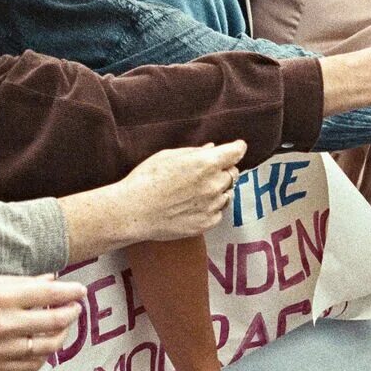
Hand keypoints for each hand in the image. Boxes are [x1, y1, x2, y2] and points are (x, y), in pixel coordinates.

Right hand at [0, 276, 84, 370]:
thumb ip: (22, 283)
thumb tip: (54, 279)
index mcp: (2, 298)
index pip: (51, 294)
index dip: (72, 292)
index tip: (81, 290)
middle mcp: (5, 324)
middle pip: (57, 321)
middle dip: (73, 312)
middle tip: (75, 308)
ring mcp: (2, 349)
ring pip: (50, 345)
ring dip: (63, 334)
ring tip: (62, 326)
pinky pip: (34, 365)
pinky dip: (45, 355)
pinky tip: (44, 345)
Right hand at [111, 141, 247, 241]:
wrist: (132, 212)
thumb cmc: (146, 180)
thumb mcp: (168, 156)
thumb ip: (195, 152)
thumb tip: (212, 149)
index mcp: (206, 164)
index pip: (236, 152)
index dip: (238, 148)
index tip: (237, 147)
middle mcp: (214, 184)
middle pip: (233, 174)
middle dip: (224, 170)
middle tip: (206, 172)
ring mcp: (212, 206)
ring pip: (227, 194)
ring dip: (218, 190)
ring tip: (195, 191)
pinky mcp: (207, 223)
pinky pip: (218, 212)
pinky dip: (211, 207)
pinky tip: (193, 205)